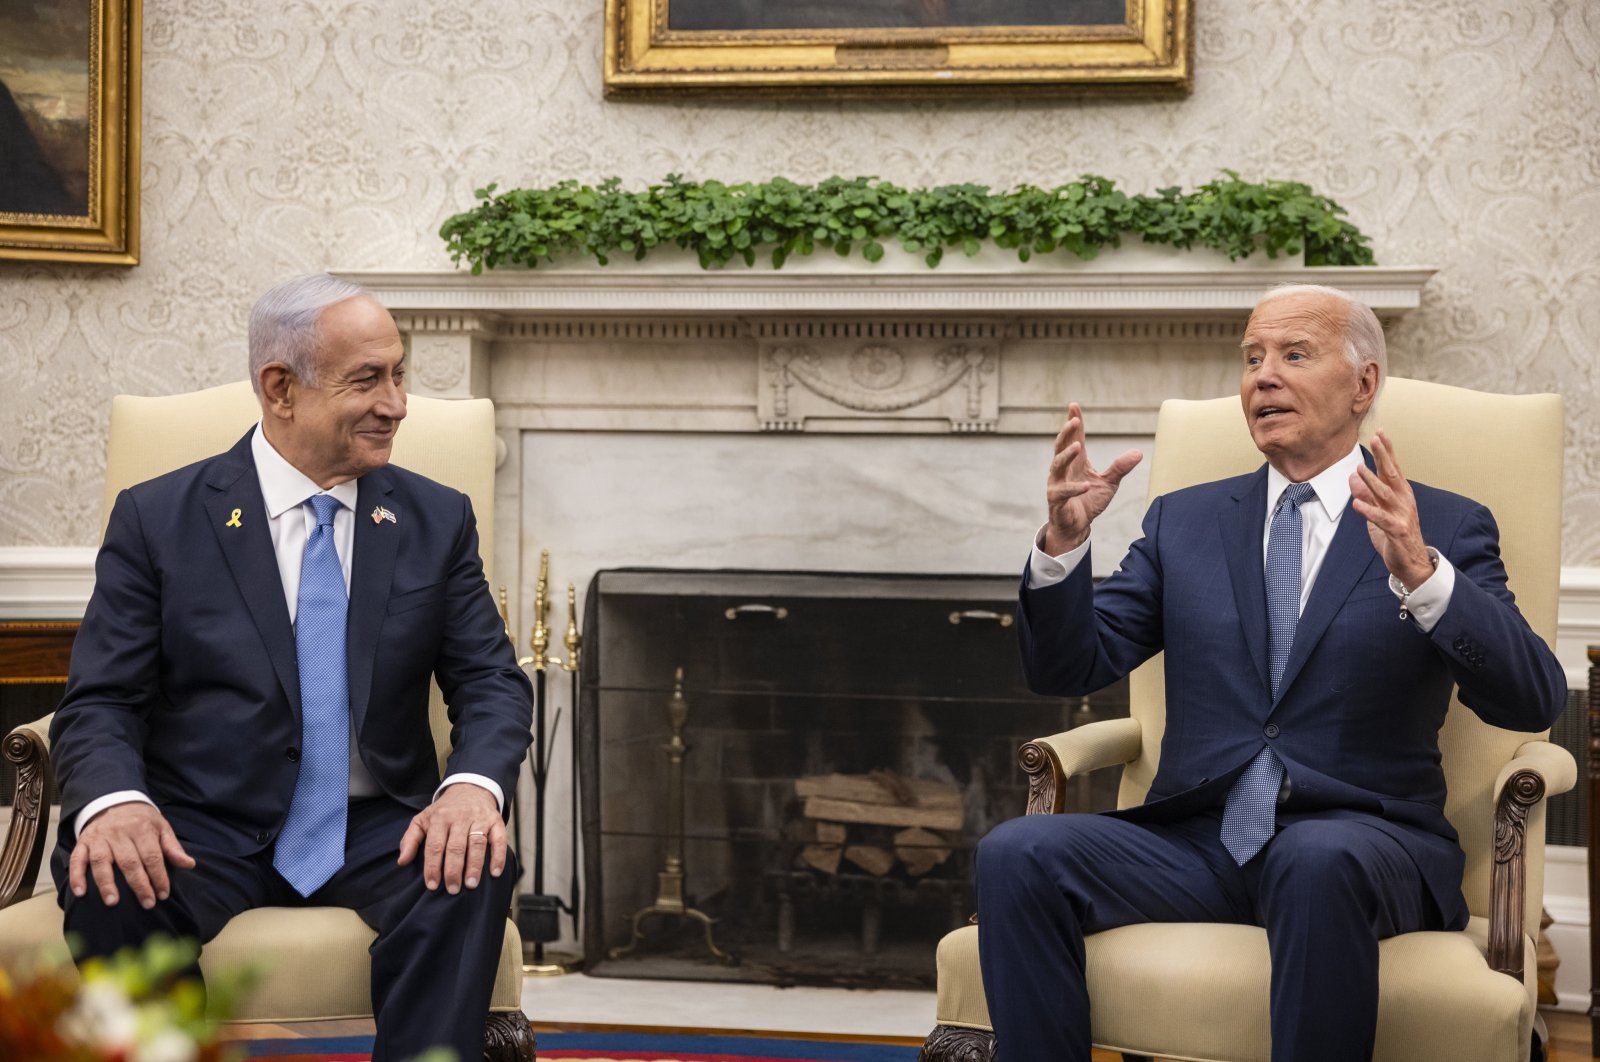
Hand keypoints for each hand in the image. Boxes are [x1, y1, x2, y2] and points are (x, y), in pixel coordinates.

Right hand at [69, 802, 193, 909]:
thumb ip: (173, 847)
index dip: (159, 876)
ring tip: (113, 902)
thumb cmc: (141, 820)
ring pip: (102, 861)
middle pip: (129, 862)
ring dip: (106, 883)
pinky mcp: (83, 842)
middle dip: (139, 885)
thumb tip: (189, 864)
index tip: (163, 894)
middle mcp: (119, 833)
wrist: (114, 801)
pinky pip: (77, 859)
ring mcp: (99, 838)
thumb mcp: (161, 827)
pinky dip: (77, 876)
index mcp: (142, 829)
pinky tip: (80, 892)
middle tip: (147, 904)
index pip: (152, 856)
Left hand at [397, 782, 505, 892]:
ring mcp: (479, 819)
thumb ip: (410, 839)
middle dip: (454, 870)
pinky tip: (495, 872)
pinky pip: (499, 839)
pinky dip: (498, 856)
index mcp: (440, 818)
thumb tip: (402, 861)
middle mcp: (460, 818)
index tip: (432, 885)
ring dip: (475, 866)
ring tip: (471, 885)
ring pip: (477, 844)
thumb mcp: (423, 819)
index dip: (433, 866)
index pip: (435, 845)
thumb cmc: (444, 811)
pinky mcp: (495, 821)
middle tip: (453, 889)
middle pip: (456, 846)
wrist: (470, 788)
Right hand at [1044, 403, 1142, 555]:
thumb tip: (1139, 452)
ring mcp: (1057, 484)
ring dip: (1066, 455)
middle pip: (1061, 446)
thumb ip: (1120, 467)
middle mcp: (1063, 470)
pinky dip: (1073, 488)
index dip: (1074, 423)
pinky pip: (1063, 492)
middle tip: (1074, 420)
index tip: (1074, 406)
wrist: (1077, 526)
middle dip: (1067, 433)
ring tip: (1077, 446)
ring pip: (1057, 465)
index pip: (1074, 438)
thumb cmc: (1089, 501)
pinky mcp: (1056, 500)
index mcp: (1076, 462)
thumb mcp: (1109, 483)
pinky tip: (1085, 485)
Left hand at [1350, 430, 1434, 588]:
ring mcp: (1401, 515)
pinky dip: (1369, 510)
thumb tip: (1352, 477)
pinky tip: (1356, 504)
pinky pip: (1381, 519)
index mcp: (1400, 495)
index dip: (1387, 452)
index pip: (1393, 469)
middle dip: (1384, 457)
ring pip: (1385, 494)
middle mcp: (1403, 501)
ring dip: (1372, 481)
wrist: (1413, 563)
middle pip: (1392, 475)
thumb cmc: (1396, 536)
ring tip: (1359, 469)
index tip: (1380, 434)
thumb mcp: (1378, 512)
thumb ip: (1367, 494)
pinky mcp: (1397, 531)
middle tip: (1376, 439)